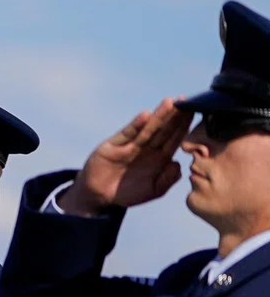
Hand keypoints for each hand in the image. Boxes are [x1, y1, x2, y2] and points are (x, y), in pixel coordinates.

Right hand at [59, 98, 192, 215]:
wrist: (99, 196)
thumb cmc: (127, 192)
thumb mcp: (153, 190)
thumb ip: (168, 179)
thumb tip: (179, 164)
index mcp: (159, 157)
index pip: (175, 138)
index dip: (185, 126)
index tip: (197, 112)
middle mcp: (147, 148)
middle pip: (164, 129)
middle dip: (175, 116)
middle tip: (187, 100)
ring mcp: (130, 145)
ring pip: (148, 128)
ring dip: (159, 116)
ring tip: (170, 103)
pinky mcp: (114, 145)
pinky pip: (127, 134)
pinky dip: (136, 125)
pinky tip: (145, 116)